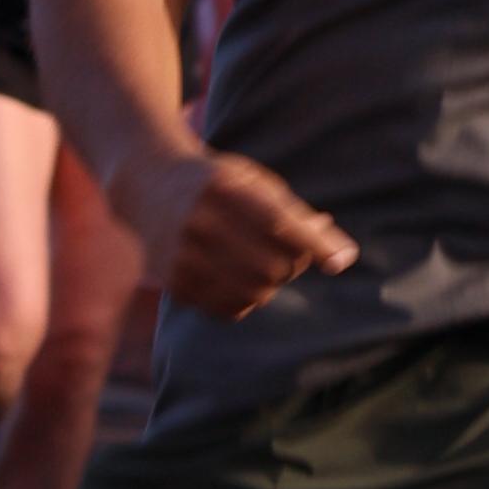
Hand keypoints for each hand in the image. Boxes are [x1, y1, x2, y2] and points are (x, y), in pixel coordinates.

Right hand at [117, 138, 358, 321]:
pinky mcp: (176, 282)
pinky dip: (247, 298)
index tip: (342, 260)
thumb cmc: (215, 181)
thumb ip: (295, 214)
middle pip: (273, 265)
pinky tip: (238, 275)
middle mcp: (200, 222)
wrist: (146, 183)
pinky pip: (231, 308)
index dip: (315, 244)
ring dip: (271, 282)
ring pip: (256, 291)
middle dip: (292, 261)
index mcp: (223, 188)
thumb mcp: (252, 180)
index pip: (279, 223)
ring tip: (258, 259)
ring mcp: (184, 255)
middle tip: (285, 248)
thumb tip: (342, 255)